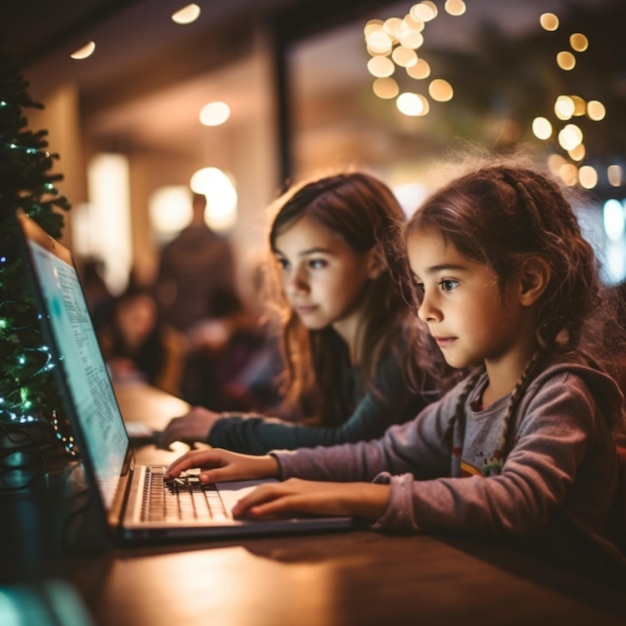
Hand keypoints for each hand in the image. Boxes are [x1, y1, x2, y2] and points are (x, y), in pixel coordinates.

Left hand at [157, 406, 221, 448]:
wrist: (230, 430)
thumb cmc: (225, 432)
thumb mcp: (211, 428)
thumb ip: (202, 431)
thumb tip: (198, 438)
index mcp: (198, 412)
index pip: (180, 419)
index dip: (172, 429)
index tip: (168, 438)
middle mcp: (192, 414)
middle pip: (173, 422)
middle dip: (166, 433)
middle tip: (162, 443)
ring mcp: (191, 420)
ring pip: (172, 428)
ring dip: (165, 438)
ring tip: (163, 447)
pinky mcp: (190, 429)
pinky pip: (174, 435)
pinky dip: (169, 441)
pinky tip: (169, 448)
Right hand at [164, 448, 278, 482]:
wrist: (261, 467)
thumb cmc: (249, 469)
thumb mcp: (233, 474)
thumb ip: (216, 476)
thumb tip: (199, 478)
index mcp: (215, 453)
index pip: (191, 459)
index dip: (178, 467)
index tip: (169, 476)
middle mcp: (212, 453)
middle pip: (188, 457)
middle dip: (175, 465)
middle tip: (165, 477)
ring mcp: (213, 458)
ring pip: (192, 459)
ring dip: (180, 466)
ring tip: (170, 475)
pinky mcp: (215, 463)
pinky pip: (197, 464)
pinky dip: (188, 468)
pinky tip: (183, 474)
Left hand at [232, 478, 389, 520]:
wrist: (352, 495)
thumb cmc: (331, 502)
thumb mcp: (308, 503)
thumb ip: (292, 507)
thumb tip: (273, 516)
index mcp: (292, 485)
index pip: (266, 489)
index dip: (250, 496)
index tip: (238, 505)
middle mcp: (292, 485)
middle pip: (262, 489)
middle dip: (245, 499)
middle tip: (232, 511)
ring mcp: (298, 491)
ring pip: (268, 494)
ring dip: (250, 502)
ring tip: (237, 512)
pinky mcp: (305, 500)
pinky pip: (282, 504)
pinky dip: (267, 508)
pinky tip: (256, 513)